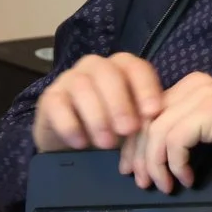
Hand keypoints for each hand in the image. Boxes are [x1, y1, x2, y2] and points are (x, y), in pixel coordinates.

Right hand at [32, 52, 164, 152]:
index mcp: (121, 68)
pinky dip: (70, 124)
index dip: (145, 88)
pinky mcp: (49, 97)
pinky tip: (81, 143)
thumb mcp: (134, 122)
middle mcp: (94, 67)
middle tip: (127, 130)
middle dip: (119, 103)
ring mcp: (69, 79)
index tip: (153, 112)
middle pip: (107, 73)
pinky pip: (57, 104)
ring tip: (106, 143)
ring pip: (81, 86)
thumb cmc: (112, 127)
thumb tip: (163, 126)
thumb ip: (146, 118)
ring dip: (97, 116)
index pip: (135, 67)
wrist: (74, 140)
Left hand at [117, 72, 211, 194]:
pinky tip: (187, 178)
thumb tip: (136, 158)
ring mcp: (204, 94)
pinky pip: (176, 139)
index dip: (133, 144)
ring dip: (156, 164)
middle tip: (142, 183)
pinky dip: (175, 163)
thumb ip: (176, 135)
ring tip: (166, 186)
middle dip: (139, 156)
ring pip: (157, 131)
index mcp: (188, 87)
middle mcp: (194, 84)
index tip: (129, 171)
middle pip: (146, 120)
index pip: (145, 113)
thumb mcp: (205, 136)